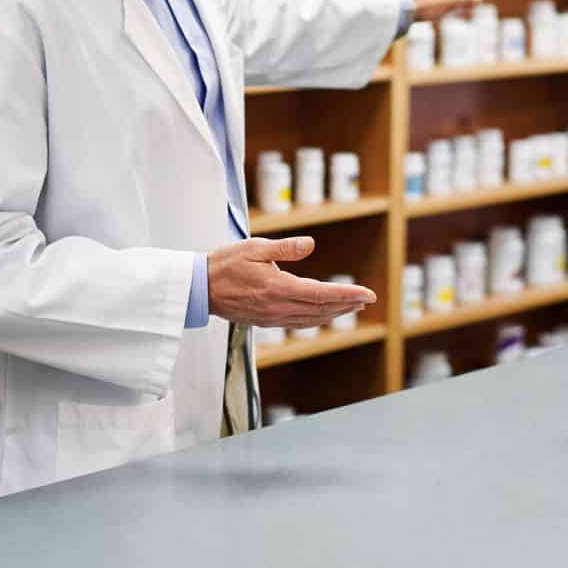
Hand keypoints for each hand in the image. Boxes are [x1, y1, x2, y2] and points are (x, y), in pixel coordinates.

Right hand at [206, 236, 375, 328]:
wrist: (200, 288)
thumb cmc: (225, 264)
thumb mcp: (255, 247)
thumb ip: (285, 248)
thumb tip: (311, 244)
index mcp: (279, 288)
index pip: (322, 294)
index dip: (348, 295)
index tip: (367, 294)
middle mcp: (278, 307)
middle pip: (321, 309)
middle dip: (347, 304)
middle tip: (365, 299)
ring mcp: (272, 317)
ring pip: (312, 319)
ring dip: (334, 313)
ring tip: (350, 306)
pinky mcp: (266, 321)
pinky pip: (298, 322)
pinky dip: (316, 318)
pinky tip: (322, 313)